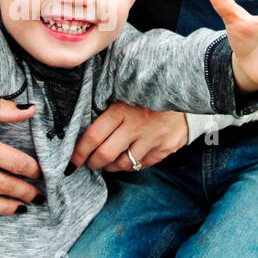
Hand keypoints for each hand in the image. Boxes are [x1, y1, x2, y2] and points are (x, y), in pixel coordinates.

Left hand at [70, 104, 187, 173]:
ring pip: (123, 164)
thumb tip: (81, 130)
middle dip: (92, 163)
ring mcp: (153, 138)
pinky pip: (141, 165)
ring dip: (110, 166)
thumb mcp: (124, 93)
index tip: (72, 161)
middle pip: (105, 154)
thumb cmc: (146, 93)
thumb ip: (106, 109)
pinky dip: (130, 165)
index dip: (79, 152)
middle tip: (88, 162)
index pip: (93, 136)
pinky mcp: (165, 148)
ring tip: (107, 161)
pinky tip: (127, 157)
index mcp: (122, 109)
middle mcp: (137, 125)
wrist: (186, 91)